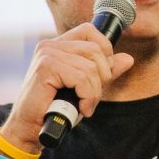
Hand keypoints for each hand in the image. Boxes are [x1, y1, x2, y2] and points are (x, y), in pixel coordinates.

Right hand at [2, 22, 133, 146]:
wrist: (30, 128)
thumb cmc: (54, 109)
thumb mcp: (85, 88)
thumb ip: (104, 73)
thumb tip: (128, 58)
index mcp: (58, 45)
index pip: (90, 30)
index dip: (104, 49)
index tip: (102, 75)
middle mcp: (50, 45)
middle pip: (95, 50)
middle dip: (102, 77)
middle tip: (91, 97)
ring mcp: (47, 54)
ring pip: (90, 67)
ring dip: (94, 92)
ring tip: (84, 106)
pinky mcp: (46, 67)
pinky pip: (82, 78)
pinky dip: (87, 97)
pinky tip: (80, 108)